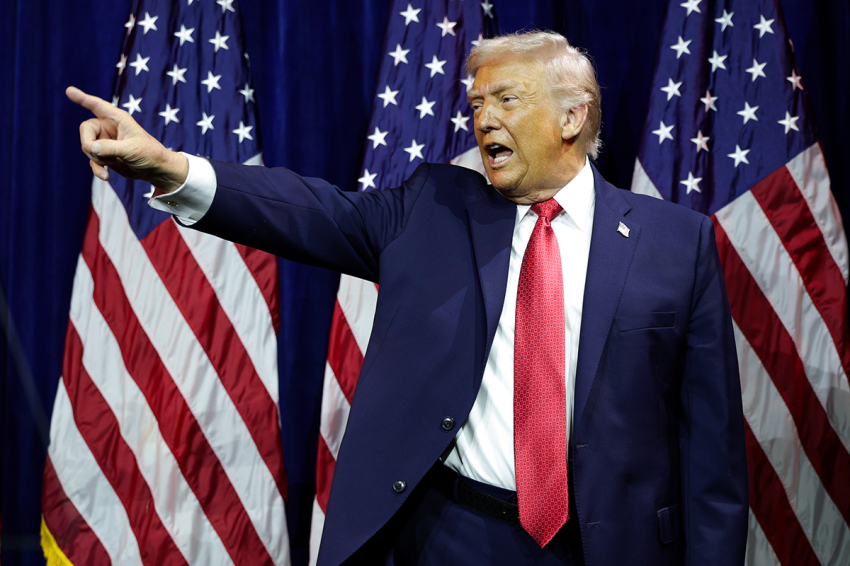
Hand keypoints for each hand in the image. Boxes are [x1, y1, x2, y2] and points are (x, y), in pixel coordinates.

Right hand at [67, 86, 187, 192]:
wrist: (156, 170)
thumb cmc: (150, 154)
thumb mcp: (131, 150)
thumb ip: (111, 148)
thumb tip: (90, 147)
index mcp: (117, 119)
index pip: (97, 105)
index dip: (82, 98)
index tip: (69, 91)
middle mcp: (109, 127)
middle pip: (86, 130)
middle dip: (88, 144)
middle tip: (97, 154)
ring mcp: (106, 141)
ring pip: (87, 146)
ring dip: (96, 158)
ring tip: (113, 163)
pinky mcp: (105, 155)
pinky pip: (93, 160)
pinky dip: (97, 168)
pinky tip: (105, 176)